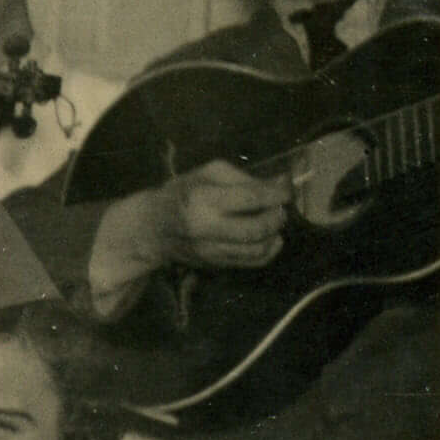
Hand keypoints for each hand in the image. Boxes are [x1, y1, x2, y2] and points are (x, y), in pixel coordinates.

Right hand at [155, 160, 290, 272]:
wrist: (152, 228)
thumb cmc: (182, 194)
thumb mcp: (207, 174)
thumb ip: (244, 177)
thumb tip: (281, 182)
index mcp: (202, 199)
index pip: (252, 197)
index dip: (278, 193)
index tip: (286, 190)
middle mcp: (206, 228)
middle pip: (257, 228)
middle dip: (277, 216)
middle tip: (280, 207)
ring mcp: (210, 250)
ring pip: (258, 249)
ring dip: (275, 234)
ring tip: (274, 222)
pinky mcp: (215, 264)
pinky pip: (253, 262)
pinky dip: (270, 250)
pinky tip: (270, 239)